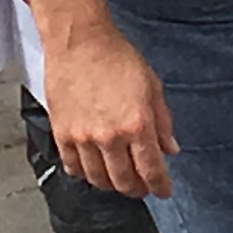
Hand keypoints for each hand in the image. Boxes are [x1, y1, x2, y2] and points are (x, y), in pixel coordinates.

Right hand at [46, 23, 176, 200]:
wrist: (79, 42)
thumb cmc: (116, 57)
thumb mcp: (152, 86)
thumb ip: (163, 122)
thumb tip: (170, 149)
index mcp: (137, 124)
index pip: (152, 170)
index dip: (160, 186)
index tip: (163, 191)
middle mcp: (110, 137)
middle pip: (125, 181)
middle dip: (137, 189)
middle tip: (142, 186)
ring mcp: (83, 138)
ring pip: (99, 180)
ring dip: (112, 185)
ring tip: (118, 179)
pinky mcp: (62, 134)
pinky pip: (73, 167)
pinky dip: (85, 174)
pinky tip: (93, 169)